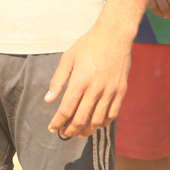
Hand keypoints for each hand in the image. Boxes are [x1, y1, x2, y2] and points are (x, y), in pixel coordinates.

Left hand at [45, 24, 130, 138]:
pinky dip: (103, 123)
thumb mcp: (68, 58)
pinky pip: (112, 114)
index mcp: (80, 80)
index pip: (66, 109)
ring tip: (78, 133)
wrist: (114, 35)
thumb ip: (58, 80)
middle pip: (81, 119)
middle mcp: (96, 89)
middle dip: (69, 130)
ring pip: (97, 120)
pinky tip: (95, 124)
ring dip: (86, 130)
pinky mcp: (121, 91)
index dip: (58, 122)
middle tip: (63, 134)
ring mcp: (110, 91)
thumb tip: (48, 99)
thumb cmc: (88, 45)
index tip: (52, 128)